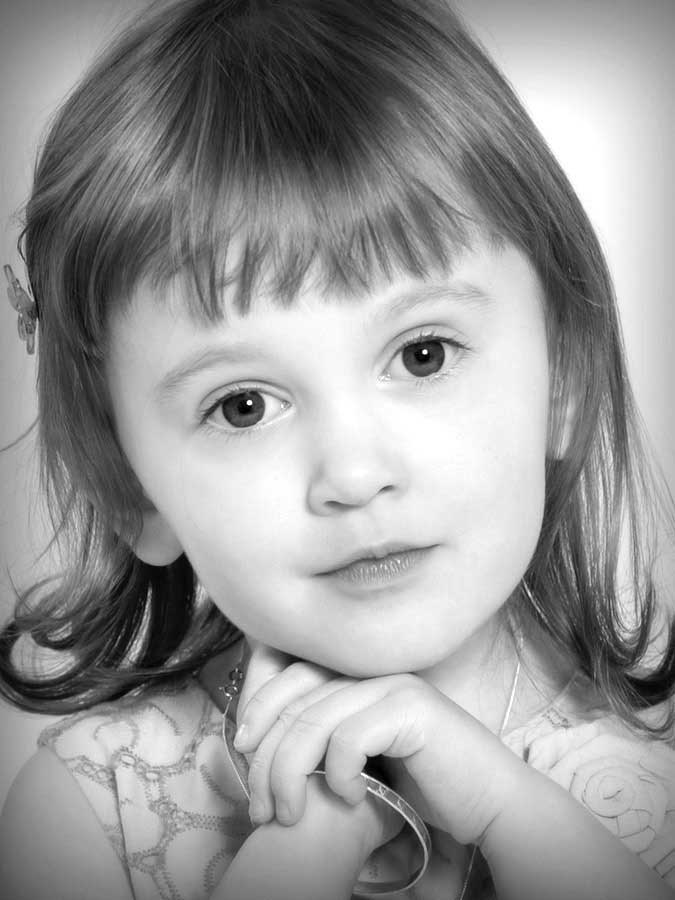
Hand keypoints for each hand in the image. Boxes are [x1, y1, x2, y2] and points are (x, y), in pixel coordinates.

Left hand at [235, 646, 529, 846]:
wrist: (487, 800)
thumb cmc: (422, 785)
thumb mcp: (359, 760)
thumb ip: (322, 741)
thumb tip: (258, 750)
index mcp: (356, 677)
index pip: (288, 674)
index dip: (257, 707)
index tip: (242, 752)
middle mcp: (370, 673)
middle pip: (293, 700)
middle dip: (265, 755)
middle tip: (261, 806)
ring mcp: (391, 686)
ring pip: (313, 721)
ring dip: (290, 775)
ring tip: (292, 815)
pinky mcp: (411, 708)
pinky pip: (349, 737)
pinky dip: (339, 774)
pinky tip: (353, 798)